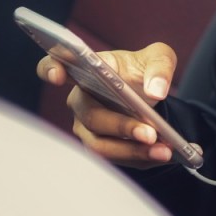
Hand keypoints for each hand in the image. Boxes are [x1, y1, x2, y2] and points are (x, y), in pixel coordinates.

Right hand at [37, 43, 187, 168]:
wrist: (152, 94)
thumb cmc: (145, 70)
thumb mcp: (160, 58)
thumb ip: (159, 67)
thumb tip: (156, 90)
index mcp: (87, 70)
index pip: (58, 63)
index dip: (51, 69)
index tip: (58, 75)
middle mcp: (80, 99)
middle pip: (91, 116)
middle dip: (122, 127)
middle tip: (151, 133)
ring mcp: (86, 126)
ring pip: (100, 144)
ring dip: (132, 150)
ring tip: (163, 150)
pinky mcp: (100, 146)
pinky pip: (116, 157)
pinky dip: (140, 158)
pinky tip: (164, 155)